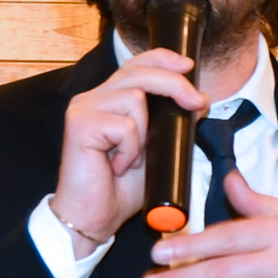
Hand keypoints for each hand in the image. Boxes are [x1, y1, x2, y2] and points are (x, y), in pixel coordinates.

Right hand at [51, 49, 205, 258]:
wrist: (94, 218)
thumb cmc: (119, 188)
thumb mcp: (154, 150)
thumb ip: (169, 125)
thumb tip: (197, 101)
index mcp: (109, 100)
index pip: (135, 65)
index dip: (162, 59)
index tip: (188, 66)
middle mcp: (93, 98)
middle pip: (138, 72)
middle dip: (174, 84)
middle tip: (197, 103)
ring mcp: (83, 109)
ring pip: (134, 97)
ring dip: (144, 133)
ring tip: (130, 159)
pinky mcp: (80, 125)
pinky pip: (125, 125)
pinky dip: (130, 149)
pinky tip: (117, 166)